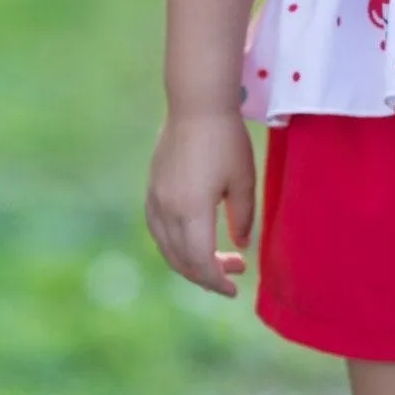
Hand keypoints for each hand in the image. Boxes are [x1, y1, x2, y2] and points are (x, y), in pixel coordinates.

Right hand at [146, 109, 257, 295]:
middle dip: (207, 275)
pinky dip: (176, 245)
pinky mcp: (151, 190)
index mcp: (191, 210)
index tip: (235, 288)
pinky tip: (195, 240)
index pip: (200, 262)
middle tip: (236, 270)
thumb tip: (239, 247)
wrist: (196, 106)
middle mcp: (166, 210)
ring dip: (191, 262)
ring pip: (167, 248)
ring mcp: (154, 200)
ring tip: (218, 260)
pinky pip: (158, 231)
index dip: (216, 281)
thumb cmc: (226, 140)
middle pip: (181, 260)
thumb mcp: (243, 181)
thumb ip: (242, 218)